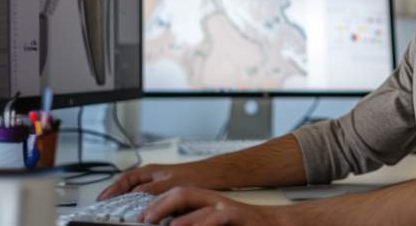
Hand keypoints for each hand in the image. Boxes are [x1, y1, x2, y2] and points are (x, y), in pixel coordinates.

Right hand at [98, 163, 222, 199]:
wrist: (211, 176)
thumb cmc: (193, 175)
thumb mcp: (168, 184)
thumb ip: (150, 190)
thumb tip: (134, 196)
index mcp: (149, 172)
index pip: (124, 180)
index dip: (112, 189)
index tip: (102, 199)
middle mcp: (151, 177)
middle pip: (127, 186)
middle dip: (115, 196)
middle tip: (104, 206)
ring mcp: (157, 184)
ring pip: (136, 193)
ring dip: (127, 201)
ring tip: (117, 211)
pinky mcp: (164, 192)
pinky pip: (146, 199)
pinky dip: (139, 205)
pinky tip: (139, 213)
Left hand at [140, 187, 282, 225]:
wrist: (275, 224)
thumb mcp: (214, 224)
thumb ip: (195, 222)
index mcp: (206, 202)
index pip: (176, 195)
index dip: (156, 203)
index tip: (140, 216)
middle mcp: (213, 200)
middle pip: (181, 192)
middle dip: (159, 203)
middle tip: (142, 218)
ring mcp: (225, 206)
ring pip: (195, 201)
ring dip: (173, 211)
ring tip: (159, 223)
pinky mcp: (236, 215)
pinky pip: (216, 217)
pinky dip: (199, 222)